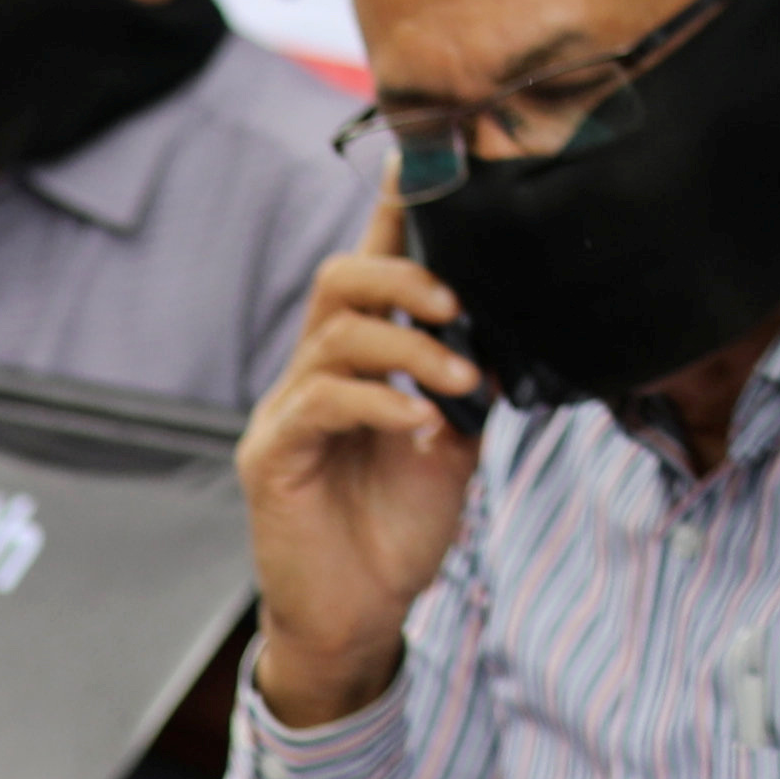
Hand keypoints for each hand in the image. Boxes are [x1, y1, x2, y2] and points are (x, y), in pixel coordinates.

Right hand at [239, 206, 482, 731]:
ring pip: (335, 336)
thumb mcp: (453, 445)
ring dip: (409, 347)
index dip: (391, 214)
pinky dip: (381, 403)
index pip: (369, 270)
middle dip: (404, 277)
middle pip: (339, 281)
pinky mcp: (271, 459)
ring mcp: (286, 414)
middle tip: (458, 305)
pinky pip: (322, 403)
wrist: (359, 620)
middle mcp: (312, 374)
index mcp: (356, 363)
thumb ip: (468, 384)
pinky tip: (421, 425)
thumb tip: (507, 331)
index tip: (420, 158)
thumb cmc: (397, 530)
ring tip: (460, 377)